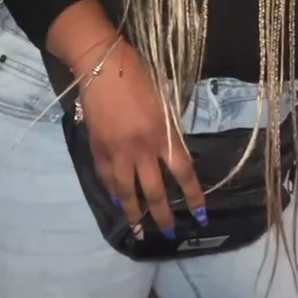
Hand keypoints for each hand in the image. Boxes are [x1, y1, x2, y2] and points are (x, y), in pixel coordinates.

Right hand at [77, 38, 205, 237]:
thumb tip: (170, 153)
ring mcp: (116, 151)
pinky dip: (113, 192)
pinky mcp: (97, 150)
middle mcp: (141, 148)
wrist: (100, 65)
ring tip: (139, 229)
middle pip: (155, 191)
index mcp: (162, 132)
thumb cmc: (137, 73)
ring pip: (127, 192)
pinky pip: (107, 179)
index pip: (183, 172)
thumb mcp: (163, 101)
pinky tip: (117, 201)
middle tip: (169, 233)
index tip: (200, 214)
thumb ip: (167, 129)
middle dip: (163, 216)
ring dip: (135, 213)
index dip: (193, 196)